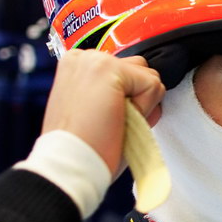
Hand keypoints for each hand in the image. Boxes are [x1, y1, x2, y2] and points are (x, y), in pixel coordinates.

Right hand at [41, 50, 164, 172]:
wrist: (68, 164)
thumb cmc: (83, 147)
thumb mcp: (98, 110)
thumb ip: (118, 93)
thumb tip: (153, 89)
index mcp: (78, 66)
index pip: (127, 72)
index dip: (129, 100)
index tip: (107, 119)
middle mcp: (84, 57)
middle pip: (140, 70)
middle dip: (138, 100)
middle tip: (112, 123)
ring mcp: (96, 61)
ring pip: (149, 77)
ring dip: (142, 105)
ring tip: (114, 123)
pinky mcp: (110, 69)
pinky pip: (153, 86)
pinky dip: (145, 110)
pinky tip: (118, 121)